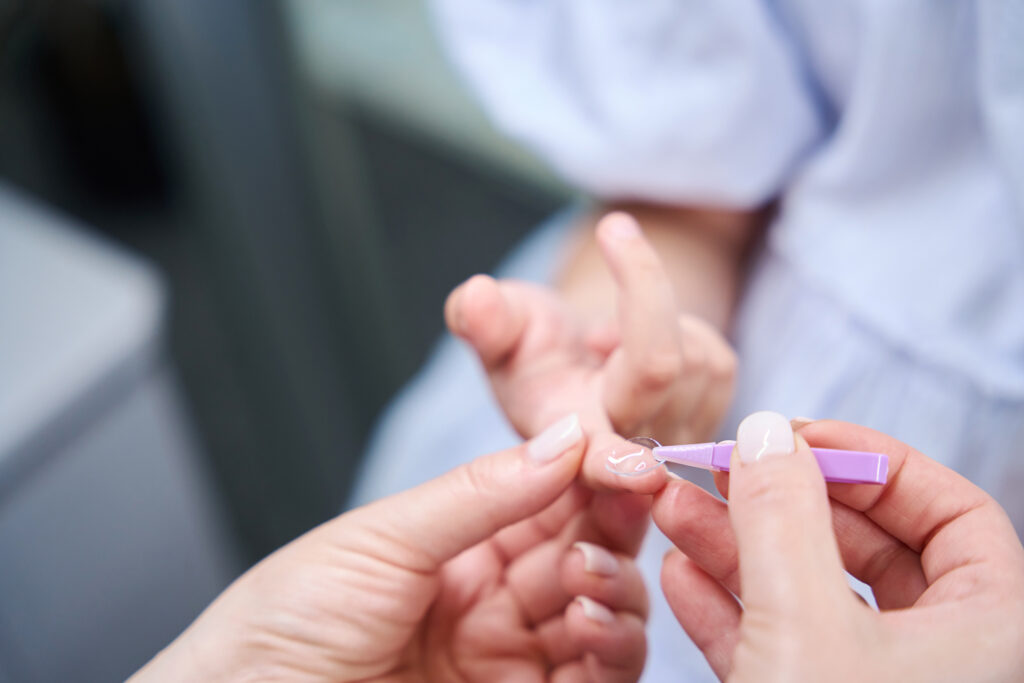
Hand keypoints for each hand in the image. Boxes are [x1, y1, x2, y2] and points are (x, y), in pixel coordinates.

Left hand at [131, 415, 649, 682]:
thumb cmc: (286, 617)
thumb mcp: (384, 537)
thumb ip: (482, 492)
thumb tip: (566, 437)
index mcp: (462, 541)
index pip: (551, 497)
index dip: (594, 474)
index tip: (627, 456)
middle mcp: (496, 597)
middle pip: (590, 552)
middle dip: (614, 527)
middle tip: (627, 505)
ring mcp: (510, 654)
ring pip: (606, 615)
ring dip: (616, 588)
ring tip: (587, 575)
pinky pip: (595, 678)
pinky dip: (611, 649)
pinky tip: (593, 622)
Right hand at [445, 212, 735, 467]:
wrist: (571, 362)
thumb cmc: (529, 351)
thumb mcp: (497, 331)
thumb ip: (483, 319)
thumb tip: (475, 296)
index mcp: (566, 439)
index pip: (600, 458)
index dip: (617, 466)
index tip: (638, 467)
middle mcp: (624, 454)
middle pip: (662, 368)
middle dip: (644, 286)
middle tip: (614, 231)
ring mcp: (672, 447)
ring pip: (700, 362)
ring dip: (658, 315)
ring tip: (610, 334)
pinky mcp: (708, 428)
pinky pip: (720, 364)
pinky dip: (686, 332)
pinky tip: (644, 344)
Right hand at [653, 412, 1023, 680]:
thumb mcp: (803, 622)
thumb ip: (784, 517)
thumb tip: (766, 431)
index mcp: (986, 628)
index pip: (953, 511)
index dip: (874, 461)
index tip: (798, 436)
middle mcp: (939, 655)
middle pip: (865, 545)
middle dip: (780, 501)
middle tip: (721, 467)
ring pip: (810, 592)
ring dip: (735, 547)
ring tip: (672, 508)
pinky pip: (778, 643)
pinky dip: (728, 608)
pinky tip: (678, 574)